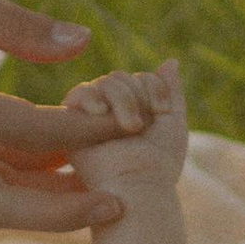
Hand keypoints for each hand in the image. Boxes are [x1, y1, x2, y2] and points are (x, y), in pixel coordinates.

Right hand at [0, 0, 120, 231]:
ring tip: (98, 188)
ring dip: (39, 200)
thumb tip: (82, 44)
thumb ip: (17, 24)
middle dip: (63, 212)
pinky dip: (11, 178)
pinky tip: (52, 165)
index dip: (85, 134)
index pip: (26, 133)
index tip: (130, 125)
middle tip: (119, 205)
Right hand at [63, 61, 191, 199]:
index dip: (154, 87)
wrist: (139, 183)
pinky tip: (102, 115)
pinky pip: (80, 93)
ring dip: (123, 100)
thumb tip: (170, 61)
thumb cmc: (159, 162)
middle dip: (137, 96)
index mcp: (133, 111)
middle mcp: (110, 113)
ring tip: (128, 128)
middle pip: (121, 77)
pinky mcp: (71, 124)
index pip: (140, 78)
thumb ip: (170, 91)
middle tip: (140, 126)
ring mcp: (90, 117)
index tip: (161, 112)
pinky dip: (94, 98)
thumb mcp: (173, 122)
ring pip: (105, 82)